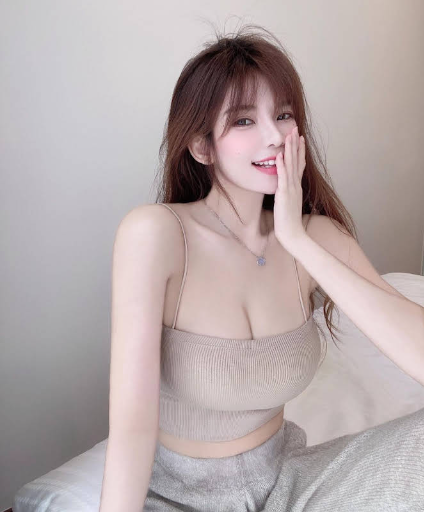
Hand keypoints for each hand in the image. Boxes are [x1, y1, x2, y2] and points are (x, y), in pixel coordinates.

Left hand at [274, 125, 306, 251]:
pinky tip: (280, 154)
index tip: (299, 139)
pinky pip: (283, 177)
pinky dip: (282, 165)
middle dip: (295, 144)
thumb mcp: (289, 205)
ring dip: (290, 149)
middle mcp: (295, 185)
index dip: (299, 151)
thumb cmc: (290, 223)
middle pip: (297, 161)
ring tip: (289, 135)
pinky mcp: (284, 194)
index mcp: (296, 188)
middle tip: (295, 129)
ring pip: (291, 165)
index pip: (299, 165)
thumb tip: (286, 192)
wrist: (293, 235)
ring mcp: (291, 189)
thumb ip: (289, 196)